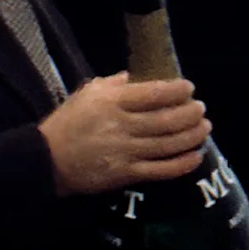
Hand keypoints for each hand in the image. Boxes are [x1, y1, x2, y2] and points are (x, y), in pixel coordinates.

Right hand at [39, 73, 209, 194]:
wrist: (44, 161)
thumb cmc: (66, 124)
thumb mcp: (85, 95)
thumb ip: (111, 84)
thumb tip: (131, 75)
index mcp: (111, 103)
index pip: (154, 94)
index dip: (177, 90)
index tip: (189, 87)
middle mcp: (121, 126)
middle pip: (167, 119)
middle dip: (190, 113)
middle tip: (201, 108)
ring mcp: (124, 152)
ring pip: (168, 144)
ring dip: (192, 135)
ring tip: (204, 128)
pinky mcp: (124, 174)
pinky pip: (159, 170)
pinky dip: (181, 164)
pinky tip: (196, 156)